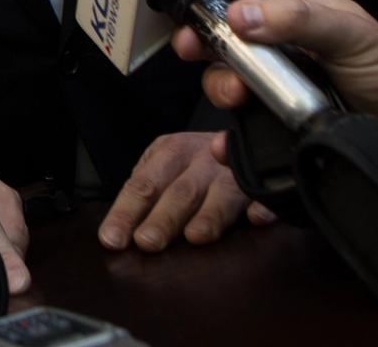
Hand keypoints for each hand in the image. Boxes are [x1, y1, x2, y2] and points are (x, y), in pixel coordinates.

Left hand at [96, 131, 273, 251]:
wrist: (244, 136)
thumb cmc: (195, 160)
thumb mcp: (165, 162)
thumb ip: (145, 186)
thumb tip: (117, 227)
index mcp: (170, 152)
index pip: (142, 185)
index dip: (126, 212)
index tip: (112, 239)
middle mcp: (201, 159)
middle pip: (179, 192)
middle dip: (163, 218)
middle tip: (147, 242)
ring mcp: (235, 171)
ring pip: (221, 195)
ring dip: (209, 215)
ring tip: (195, 236)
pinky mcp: (265, 183)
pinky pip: (265, 194)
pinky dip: (262, 205)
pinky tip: (256, 218)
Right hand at [170, 0, 377, 161]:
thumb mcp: (354, 36)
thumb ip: (301, 21)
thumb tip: (238, 14)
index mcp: (296, 12)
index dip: (212, 9)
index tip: (194, 26)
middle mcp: (281, 48)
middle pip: (226, 43)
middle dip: (211, 54)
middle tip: (202, 59)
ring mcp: (279, 88)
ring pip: (229, 84)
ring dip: (221, 91)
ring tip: (237, 102)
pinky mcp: (281, 127)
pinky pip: (244, 131)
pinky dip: (229, 141)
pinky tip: (226, 147)